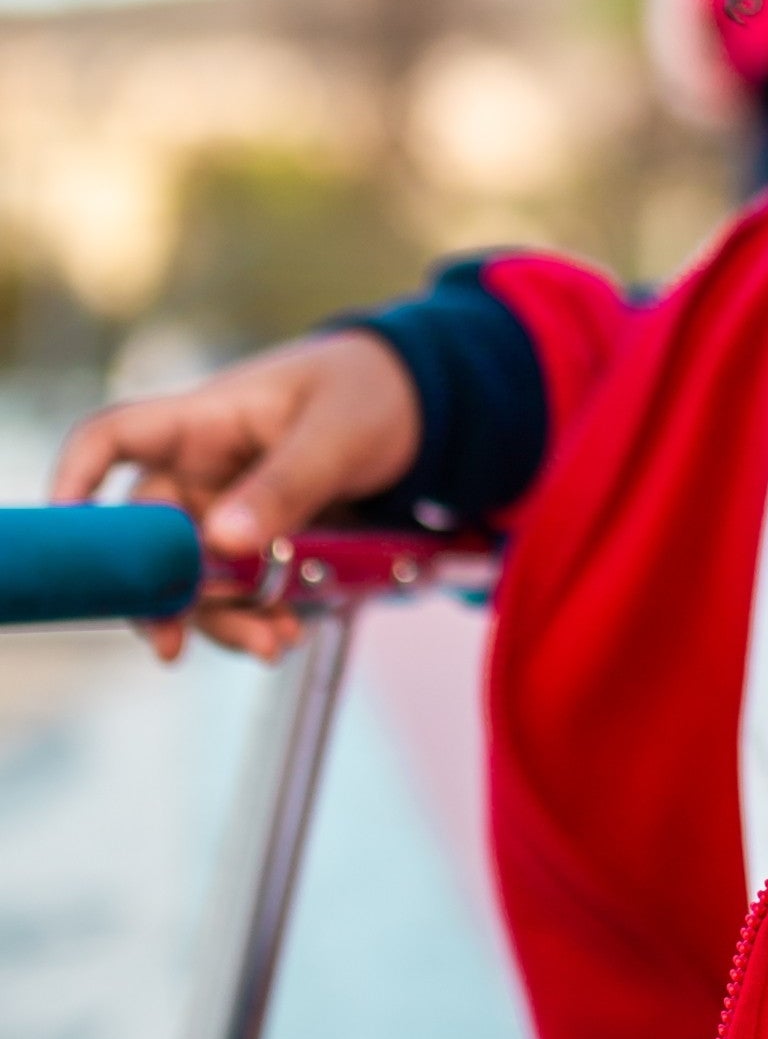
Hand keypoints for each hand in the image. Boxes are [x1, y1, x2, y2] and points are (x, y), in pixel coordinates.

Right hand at [51, 332, 421, 660]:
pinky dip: (262, 617)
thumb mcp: (337, 434)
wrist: (425, 410)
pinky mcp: (267, 545)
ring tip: (272, 643)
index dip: (76, 482)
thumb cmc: (371, 393)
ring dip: (223, 619)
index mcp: (203, 422)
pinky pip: (247, 591)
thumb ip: (285, 485)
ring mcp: (233, 511)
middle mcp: (203, 471)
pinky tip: (292, 630)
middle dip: (167, 596)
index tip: (71, 537)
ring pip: (199, 579)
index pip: (112, 440)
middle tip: (178, 644)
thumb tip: (223, 544)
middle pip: (152, 540)